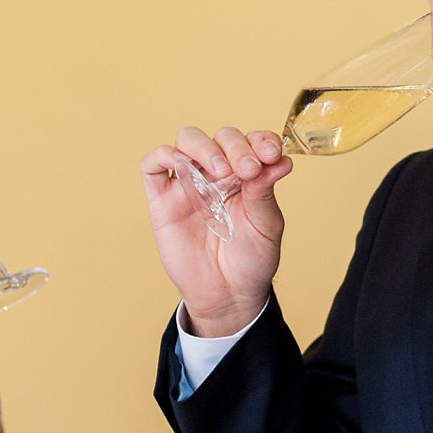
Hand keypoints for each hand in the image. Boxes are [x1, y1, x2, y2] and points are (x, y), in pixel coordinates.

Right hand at [140, 126, 294, 336]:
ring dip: (204, 147)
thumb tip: (281, 159)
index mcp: (246, 175)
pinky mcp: (163, 201)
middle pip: (221, 137)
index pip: (251, 141)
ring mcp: (189, 184)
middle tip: (248, 168)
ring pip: (187, 141)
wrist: (228, 295)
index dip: (261, 140)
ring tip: (221, 170)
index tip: (271, 153)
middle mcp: (217, 174)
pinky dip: (163, 155)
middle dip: (236, 146)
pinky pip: (152, 166)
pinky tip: (182, 164)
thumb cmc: (250, 260)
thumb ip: (265, 192)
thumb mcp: (266, 226)